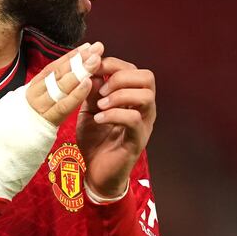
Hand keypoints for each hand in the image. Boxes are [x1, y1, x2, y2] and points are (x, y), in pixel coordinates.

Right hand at [0, 43, 103, 200]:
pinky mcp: (39, 125)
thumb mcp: (20, 117)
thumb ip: (35, 104)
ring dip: (80, 71)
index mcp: (23, 95)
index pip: (49, 72)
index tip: (85, 48)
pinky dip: (75, 94)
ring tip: (97, 59)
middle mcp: (27, 98)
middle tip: (97, 46)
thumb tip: (47, 92)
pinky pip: (60, 107)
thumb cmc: (8, 146)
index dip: (68, 58)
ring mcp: (32, 110)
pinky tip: (88, 82)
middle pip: (55, 73)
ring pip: (59, 86)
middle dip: (78, 59)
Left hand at [75, 56, 156, 198]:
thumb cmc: (96, 139)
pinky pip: (134, 119)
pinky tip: (99, 118)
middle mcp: (144, 107)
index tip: (92, 68)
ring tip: (100, 105)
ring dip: (119, 95)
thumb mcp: (89, 108)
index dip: (112, 64)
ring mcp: (144, 123)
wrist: (96, 171)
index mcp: (134, 96)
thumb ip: (92, 90)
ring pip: (145, 96)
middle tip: (100, 90)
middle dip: (120, 77)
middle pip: (147, 77)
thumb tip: (90, 69)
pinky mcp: (138, 139)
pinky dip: (114, 114)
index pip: (133, 68)